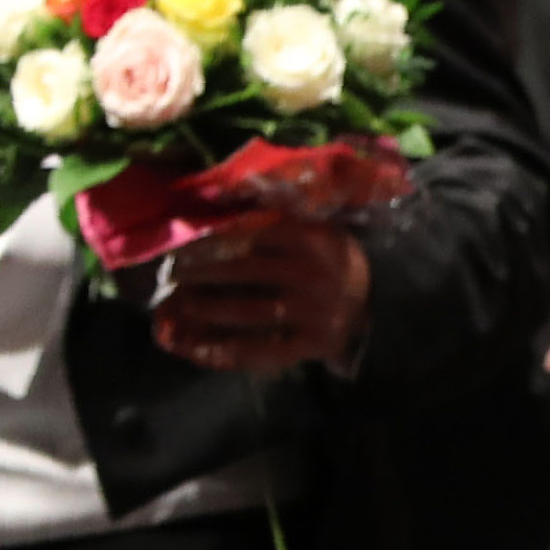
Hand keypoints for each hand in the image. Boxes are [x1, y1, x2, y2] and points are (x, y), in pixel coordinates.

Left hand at [149, 215, 370, 376]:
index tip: (180, 240)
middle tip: (170, 274)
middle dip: (198, 272)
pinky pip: (261, 350)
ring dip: (205, 310)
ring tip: (178, 306)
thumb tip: (217, 198)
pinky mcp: (312, 345)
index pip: (250, 231)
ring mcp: (313, 313)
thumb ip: (275, 214)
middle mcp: (313, 274)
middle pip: (241, 269)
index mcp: (312, 238)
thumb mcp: (314, 228)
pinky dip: (226, 351)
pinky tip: (198, 349)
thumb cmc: (332, 261)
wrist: (378, 306)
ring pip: (246, 312)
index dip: (210, 236)